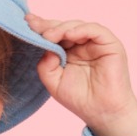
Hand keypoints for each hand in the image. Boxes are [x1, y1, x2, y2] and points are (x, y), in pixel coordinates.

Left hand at [26, 14, 136, 135]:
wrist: (102, 112)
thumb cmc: (79, 99)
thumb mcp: (54, 82)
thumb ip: (45, 65)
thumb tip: (44, 46)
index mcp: (67, 52)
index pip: (54, 35)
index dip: (41, 28)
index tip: (27, 23)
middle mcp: (81, 44)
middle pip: (63, 27)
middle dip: (48, 26)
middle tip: (34, 25)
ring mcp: (95, 43)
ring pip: (77, 25)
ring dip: (61, 28)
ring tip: (49, 35)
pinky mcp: (110, 43)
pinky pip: (95, 30)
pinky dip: (81, 29)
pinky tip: (69, 35)